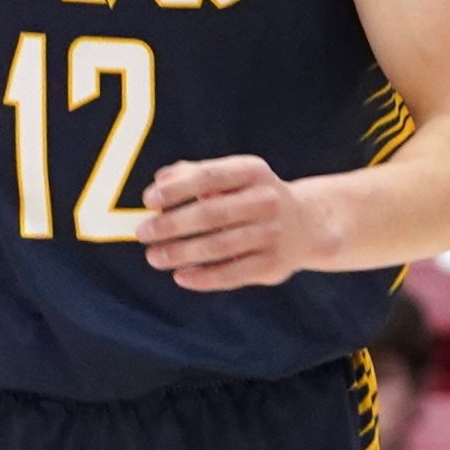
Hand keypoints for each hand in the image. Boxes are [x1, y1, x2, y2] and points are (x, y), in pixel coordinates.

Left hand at [136, 156, 326, 289]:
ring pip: (219, 246)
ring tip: (155, 256)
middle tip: (143, 233)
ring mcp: (272, 234)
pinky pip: (233, 274)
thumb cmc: (252, 197)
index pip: (210, 177)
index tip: (148, 200)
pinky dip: (204, 277)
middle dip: (172, 225)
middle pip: (212, 214)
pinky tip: (181, 275)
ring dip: (181, 253)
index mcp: (252, 172)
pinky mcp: (273, 265)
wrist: (307, 225)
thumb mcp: (232, 177)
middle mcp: (266, 200)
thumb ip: (194, 174)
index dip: (177, 189)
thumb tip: (160, 181)